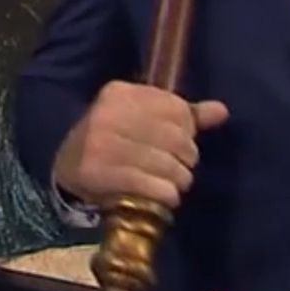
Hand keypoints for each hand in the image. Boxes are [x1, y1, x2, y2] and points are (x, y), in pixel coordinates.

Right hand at [54, 80, 228, 210]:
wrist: (68, 167)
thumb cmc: (115, 141)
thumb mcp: (143, 120)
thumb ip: (182, 115)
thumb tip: (221, 111)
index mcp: (120, 93)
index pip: (175, 108)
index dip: (187, 131)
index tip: (180, 145)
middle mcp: (108, 113)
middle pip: (174, 137)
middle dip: (186, 158)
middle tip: (181, 169)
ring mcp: (100, 143)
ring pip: (165, 164)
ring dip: (178, 180)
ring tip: (175, 185)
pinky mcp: (97, 171)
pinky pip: (149, 184)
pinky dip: (165, 194)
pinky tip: (167, 197)